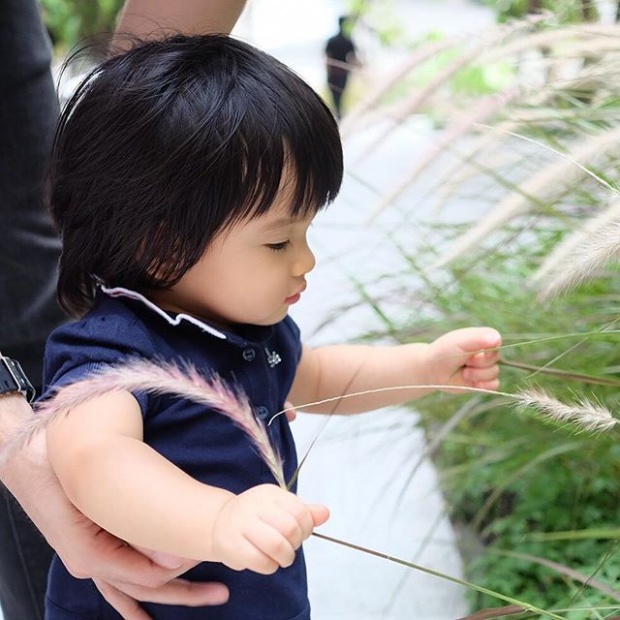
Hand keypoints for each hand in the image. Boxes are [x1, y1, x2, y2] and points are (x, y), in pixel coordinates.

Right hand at [7, 431, 228, 619]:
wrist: (34, 458)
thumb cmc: (64, 472)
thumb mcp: (98, 499)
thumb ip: (135, 532)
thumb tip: (173, 561)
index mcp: (92, 555)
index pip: (148, 576)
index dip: (181, 568)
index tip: (208, 553)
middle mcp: (91, 564)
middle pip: (146, 587)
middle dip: (185, 591)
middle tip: (221, 591)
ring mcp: (92, 558)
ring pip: (135, 588)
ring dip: (171, 593)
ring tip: (208, 596)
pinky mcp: (94, 548)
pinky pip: (117, 584)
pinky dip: (133, 602)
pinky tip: (144, 619)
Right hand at [212, 484, 328, 573]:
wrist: (220, 522)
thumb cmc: (256, 517)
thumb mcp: (280, 508)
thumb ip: (304, 511)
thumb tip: (326, 513)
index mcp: (270, 494)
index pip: (300, 511)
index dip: (306, 528)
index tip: (300, 534)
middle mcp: (255, 505)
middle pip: (290, 529)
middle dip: (295, 544)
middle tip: (290, 548)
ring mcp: (242, 524)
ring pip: (276, 545)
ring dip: (285, 557)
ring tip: (282, 558)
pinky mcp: (232, 545)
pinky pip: (261, 561)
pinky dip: (270, 566)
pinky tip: (267, 562)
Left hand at [427, 327, 500, 392]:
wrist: (433, 370)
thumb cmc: (444, 352)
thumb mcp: (460, 340)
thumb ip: (479, 337)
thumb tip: (497, 339)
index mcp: (481, 339)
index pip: (497, 341)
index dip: (486, 350)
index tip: (472, 352)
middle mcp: (485, 353)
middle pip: (496, 358)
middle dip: (478, 362)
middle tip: (464, 361)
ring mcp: (484, 368)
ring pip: (494, 372)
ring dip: (477, 374)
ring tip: (463, 372)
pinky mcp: (482, 382)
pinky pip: (494, 385)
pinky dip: (484, 385)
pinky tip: (471, 382)